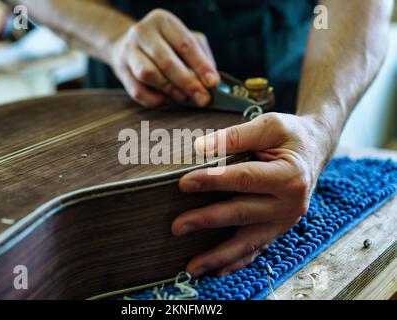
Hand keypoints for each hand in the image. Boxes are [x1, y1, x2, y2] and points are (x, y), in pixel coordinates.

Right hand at [109, 9, 219, 107]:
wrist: (126, 44)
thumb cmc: (164, 45)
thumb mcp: (185, 41)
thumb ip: (201, 58)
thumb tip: (211, 81)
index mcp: (163, 21)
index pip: (185, 45)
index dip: (201, 66)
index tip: (213, 83)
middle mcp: (143, 32)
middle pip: (167, 61)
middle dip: (188, 83)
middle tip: (202, 98)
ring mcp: (129, 51)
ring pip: (149, 75)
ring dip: (170, 90)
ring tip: (183, 97)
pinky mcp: (121, 71)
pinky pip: (138, 91)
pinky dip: (154, 100)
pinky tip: (165, 99)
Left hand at [172, 113, 329, 276]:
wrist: (314, 150)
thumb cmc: (290, 135)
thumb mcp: (269, 125)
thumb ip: (236, 136)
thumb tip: (200, 148)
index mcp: (290, 175)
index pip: (245, 179)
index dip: (213, 181)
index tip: (184, 183)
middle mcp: (290, 204)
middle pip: (242, 213)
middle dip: (208, 220)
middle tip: (178, 226)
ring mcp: (285, 221)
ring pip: (248, 242)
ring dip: (218, 255)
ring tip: (191, 267)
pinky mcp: (278, 229)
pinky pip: (256, 250)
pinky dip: (236, 263)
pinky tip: (216, 271)